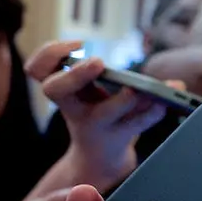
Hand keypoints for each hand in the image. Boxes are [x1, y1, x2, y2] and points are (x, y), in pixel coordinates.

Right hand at [25, 41, 167, 189]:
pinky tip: (165, 104)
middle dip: (75, 74)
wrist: (101, 157)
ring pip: (105, 112)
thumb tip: (148, 64)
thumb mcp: (94, 93)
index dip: (50, 53)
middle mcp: (73, 108)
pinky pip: (137, 124)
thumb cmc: (96, 113)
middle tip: (97, 62)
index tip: (79, 43)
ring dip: (125, 99)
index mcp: (63, 91)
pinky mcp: (119, 137)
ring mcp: (95, 124)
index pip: (37, 69)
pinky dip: (154, 112)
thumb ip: (108, 72)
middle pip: (54, 89)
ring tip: (137, 89)